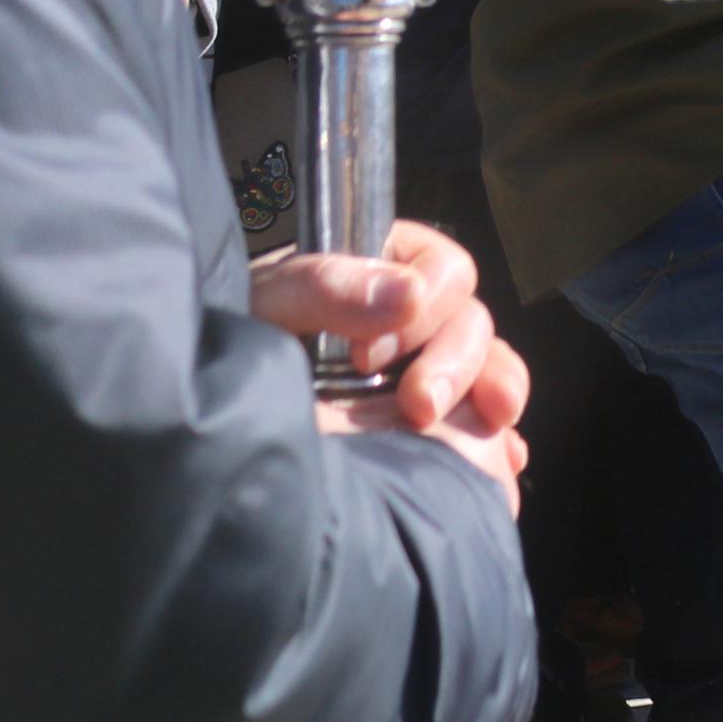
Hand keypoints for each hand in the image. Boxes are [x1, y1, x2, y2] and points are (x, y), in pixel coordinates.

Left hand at [252, 220, 530, 513]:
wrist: (216, 444)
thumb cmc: (232, 352)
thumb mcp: (262, 308)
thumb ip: (323, 286)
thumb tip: (410, 294)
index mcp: (378, 271)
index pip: (441, 268)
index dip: (427, 304)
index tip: (370, 355)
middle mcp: (410, 318)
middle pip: (472, 319)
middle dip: (457, 361)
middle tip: (418, 406)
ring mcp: (425, 371)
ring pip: (490, 363)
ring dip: (493, 386)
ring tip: (491, 421)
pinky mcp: (437, 425)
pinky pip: (488, 421)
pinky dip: (502, 436)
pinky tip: (506, 454)